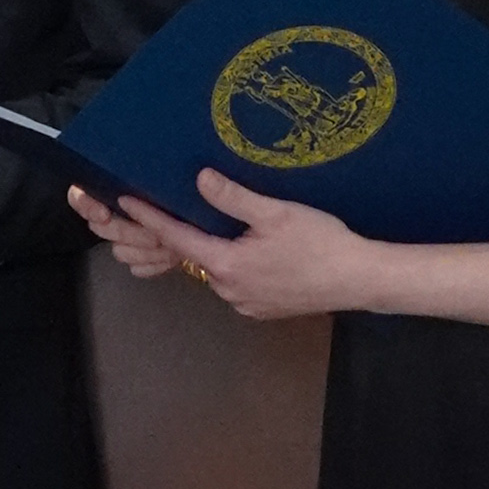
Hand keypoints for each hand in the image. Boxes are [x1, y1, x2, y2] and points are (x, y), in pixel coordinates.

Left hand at [67, 170, 374, 320]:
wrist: (360, 279)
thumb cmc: (321, 243)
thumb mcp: (276, 213)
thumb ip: (234, 197)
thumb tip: (199, 179)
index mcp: (227, 265)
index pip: (178, 238)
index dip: (152, 218)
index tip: (128, 202)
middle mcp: (230, 290)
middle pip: (199, 255)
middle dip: (188, 232)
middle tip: (181, 205)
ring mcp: (247, 304)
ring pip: (220, 270)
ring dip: (217, 250)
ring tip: (224, 226)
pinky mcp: (264, 310)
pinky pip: (239, 283)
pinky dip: (237, 266)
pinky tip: (254, 251)